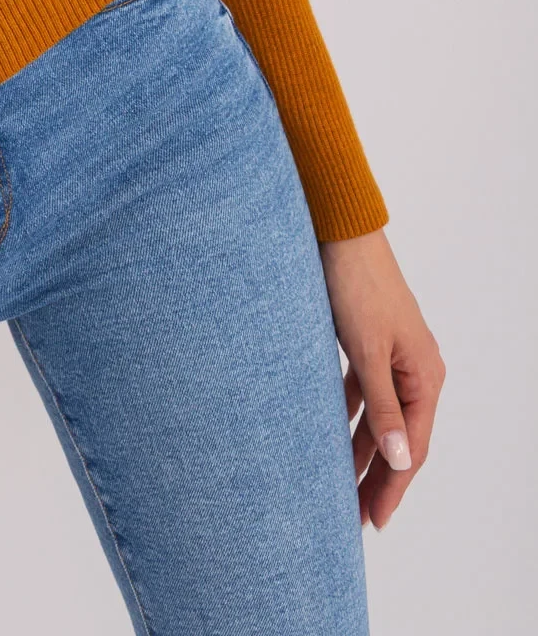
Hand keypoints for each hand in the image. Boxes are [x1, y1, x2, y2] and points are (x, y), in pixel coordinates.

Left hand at [319, 228, 443, 530]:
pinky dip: (347, 411)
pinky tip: (326, 429)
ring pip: (378, 414)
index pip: (412, 447)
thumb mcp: (367, 351)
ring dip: (360, 448)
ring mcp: (393, 354)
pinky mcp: (369, 340)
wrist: (340, 231)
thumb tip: (398, 460)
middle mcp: (415, 368)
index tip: (373, 519)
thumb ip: (382, 407)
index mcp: (424, 375)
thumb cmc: (355, 285)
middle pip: (397, 436)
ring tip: (339, 484)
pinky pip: (362, 389)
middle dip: (376, 476)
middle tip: (354, 516)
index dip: (392, 486)